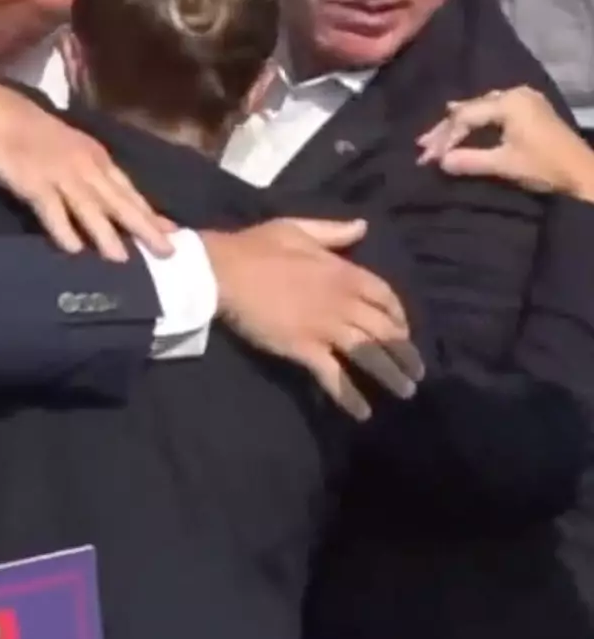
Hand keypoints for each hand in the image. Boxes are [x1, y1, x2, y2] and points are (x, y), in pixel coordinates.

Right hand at [0, 51, 172, 259]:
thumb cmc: (26, 128)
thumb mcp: (67, 146)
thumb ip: (85, 170)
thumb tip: (102, 197)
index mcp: (94, 156)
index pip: (128, 189)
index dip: (150, 213)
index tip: (174, 233)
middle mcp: (83, 165)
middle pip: (118, 201)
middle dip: (144, 228)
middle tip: (166, 252)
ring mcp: (58, 173)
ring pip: (89, 208)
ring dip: (107, 234)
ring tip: (123, 259)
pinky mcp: (32, 181)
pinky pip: (51, 209)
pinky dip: (62, 229)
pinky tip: (73, 250)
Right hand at [203, 218, 423, 419]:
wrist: (223, 272)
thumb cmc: (256, 247)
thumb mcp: (297, 228)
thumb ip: (333, 231)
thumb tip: (363, 226)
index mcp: (344, 273)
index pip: (385, 296)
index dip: (400, 315)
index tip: (404, 330)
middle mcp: (343, 303)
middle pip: (386, 331)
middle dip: (405, 353)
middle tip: (416, 372)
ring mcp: (325, 328)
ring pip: (368, 355)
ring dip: (390, 375)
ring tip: (405, 393)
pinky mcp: (304, 349)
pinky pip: (334, 377)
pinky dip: (350, 396)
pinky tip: (362, 412)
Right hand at [417, 86, 593, 201]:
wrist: (585, 173)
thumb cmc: (545, 167)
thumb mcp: (504, 165)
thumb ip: (469, 160)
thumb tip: (439, 162)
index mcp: (509, 102)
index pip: (465, 117)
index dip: (444, 138)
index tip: (426, 157)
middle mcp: (516, 93)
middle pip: (471, 109)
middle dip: (447, 130)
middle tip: (422, 146)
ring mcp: (525, 98)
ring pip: (481, 108)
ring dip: (460, 125)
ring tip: (436, 137)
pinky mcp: (531, 108)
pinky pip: (494, 109)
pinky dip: (477, 121)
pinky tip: (464, 127)